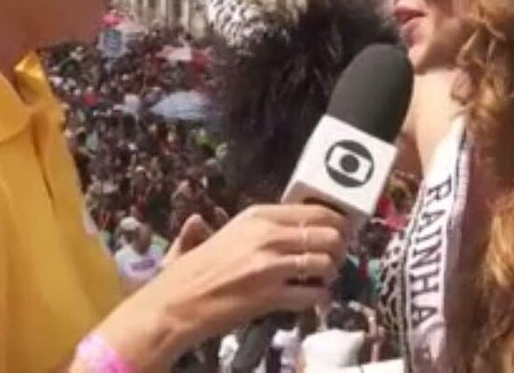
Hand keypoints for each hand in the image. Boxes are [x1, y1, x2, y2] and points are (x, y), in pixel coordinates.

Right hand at [107, 204, 348, 362]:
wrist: (176, 303)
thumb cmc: (194, 270)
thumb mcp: (221, 233)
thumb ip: (250, 226)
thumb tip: (278, 220)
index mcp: (257, 216)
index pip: (315, 210)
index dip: (334, 222)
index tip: (337, 231)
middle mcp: (268, 235)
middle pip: (329, 234)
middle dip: (337, 248)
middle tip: (331, 257)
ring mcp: (271, 266)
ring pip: (326, 263)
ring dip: (329, 273)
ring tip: (319, 278)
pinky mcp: (271, 296)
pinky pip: (314, 295)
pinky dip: (318, 298)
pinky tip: (309, 297)